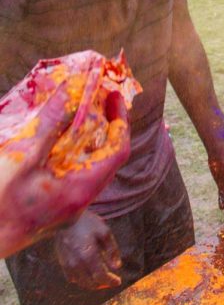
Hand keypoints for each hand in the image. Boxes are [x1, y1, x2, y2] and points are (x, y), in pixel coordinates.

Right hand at [0, 85, 129, 257]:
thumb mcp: (23, 159)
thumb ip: (49, 126)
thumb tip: (68, 92)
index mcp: (81, 190)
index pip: (118, 151)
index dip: (120, 121)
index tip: (113, 96)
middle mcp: (81, 202)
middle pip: (107, 159)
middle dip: (106, 127)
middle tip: (97, 100)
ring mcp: (70, 210)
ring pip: (91, 169)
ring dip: (89, 142)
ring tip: (77, 116)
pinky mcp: (57, 212)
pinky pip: (75, 178)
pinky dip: (73, 156)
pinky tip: (57, 143)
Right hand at [55, 210, 121, 288]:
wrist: (64, 216)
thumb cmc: (86, 222)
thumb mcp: (104, 232)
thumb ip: (111, 250)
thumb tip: (117, 266)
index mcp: (89, 256)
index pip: (101, 276)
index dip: (110, 281)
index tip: (118, 282)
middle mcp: (77, 263)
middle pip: (91, 283)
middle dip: (103, 284)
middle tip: (111, 281)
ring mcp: (68, 264)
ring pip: (81, 282)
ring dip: (92, 284)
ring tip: (101, 279)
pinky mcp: (62, 262)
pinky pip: (71, 278)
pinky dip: (81, 280)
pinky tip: (87, 275)